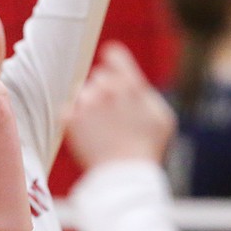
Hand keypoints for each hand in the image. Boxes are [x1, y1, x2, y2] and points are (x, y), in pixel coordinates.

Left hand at [64, 41, 175, 168]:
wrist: (124, 176)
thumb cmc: (147, 149)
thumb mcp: (162, 118)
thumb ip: (145, 94)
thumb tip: (134, 83)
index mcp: (131, 84)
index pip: (114, 54)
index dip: (113, 60)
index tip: (110, 63)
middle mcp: (107, 88)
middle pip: (99, 76)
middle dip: (104, 91)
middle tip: (113, 116)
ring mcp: (87, 102)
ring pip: (82, 93)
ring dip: (89, 106)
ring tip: (102, 129)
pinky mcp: (70, 118)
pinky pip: (69, 110)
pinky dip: (75, 121)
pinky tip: (89, 135)